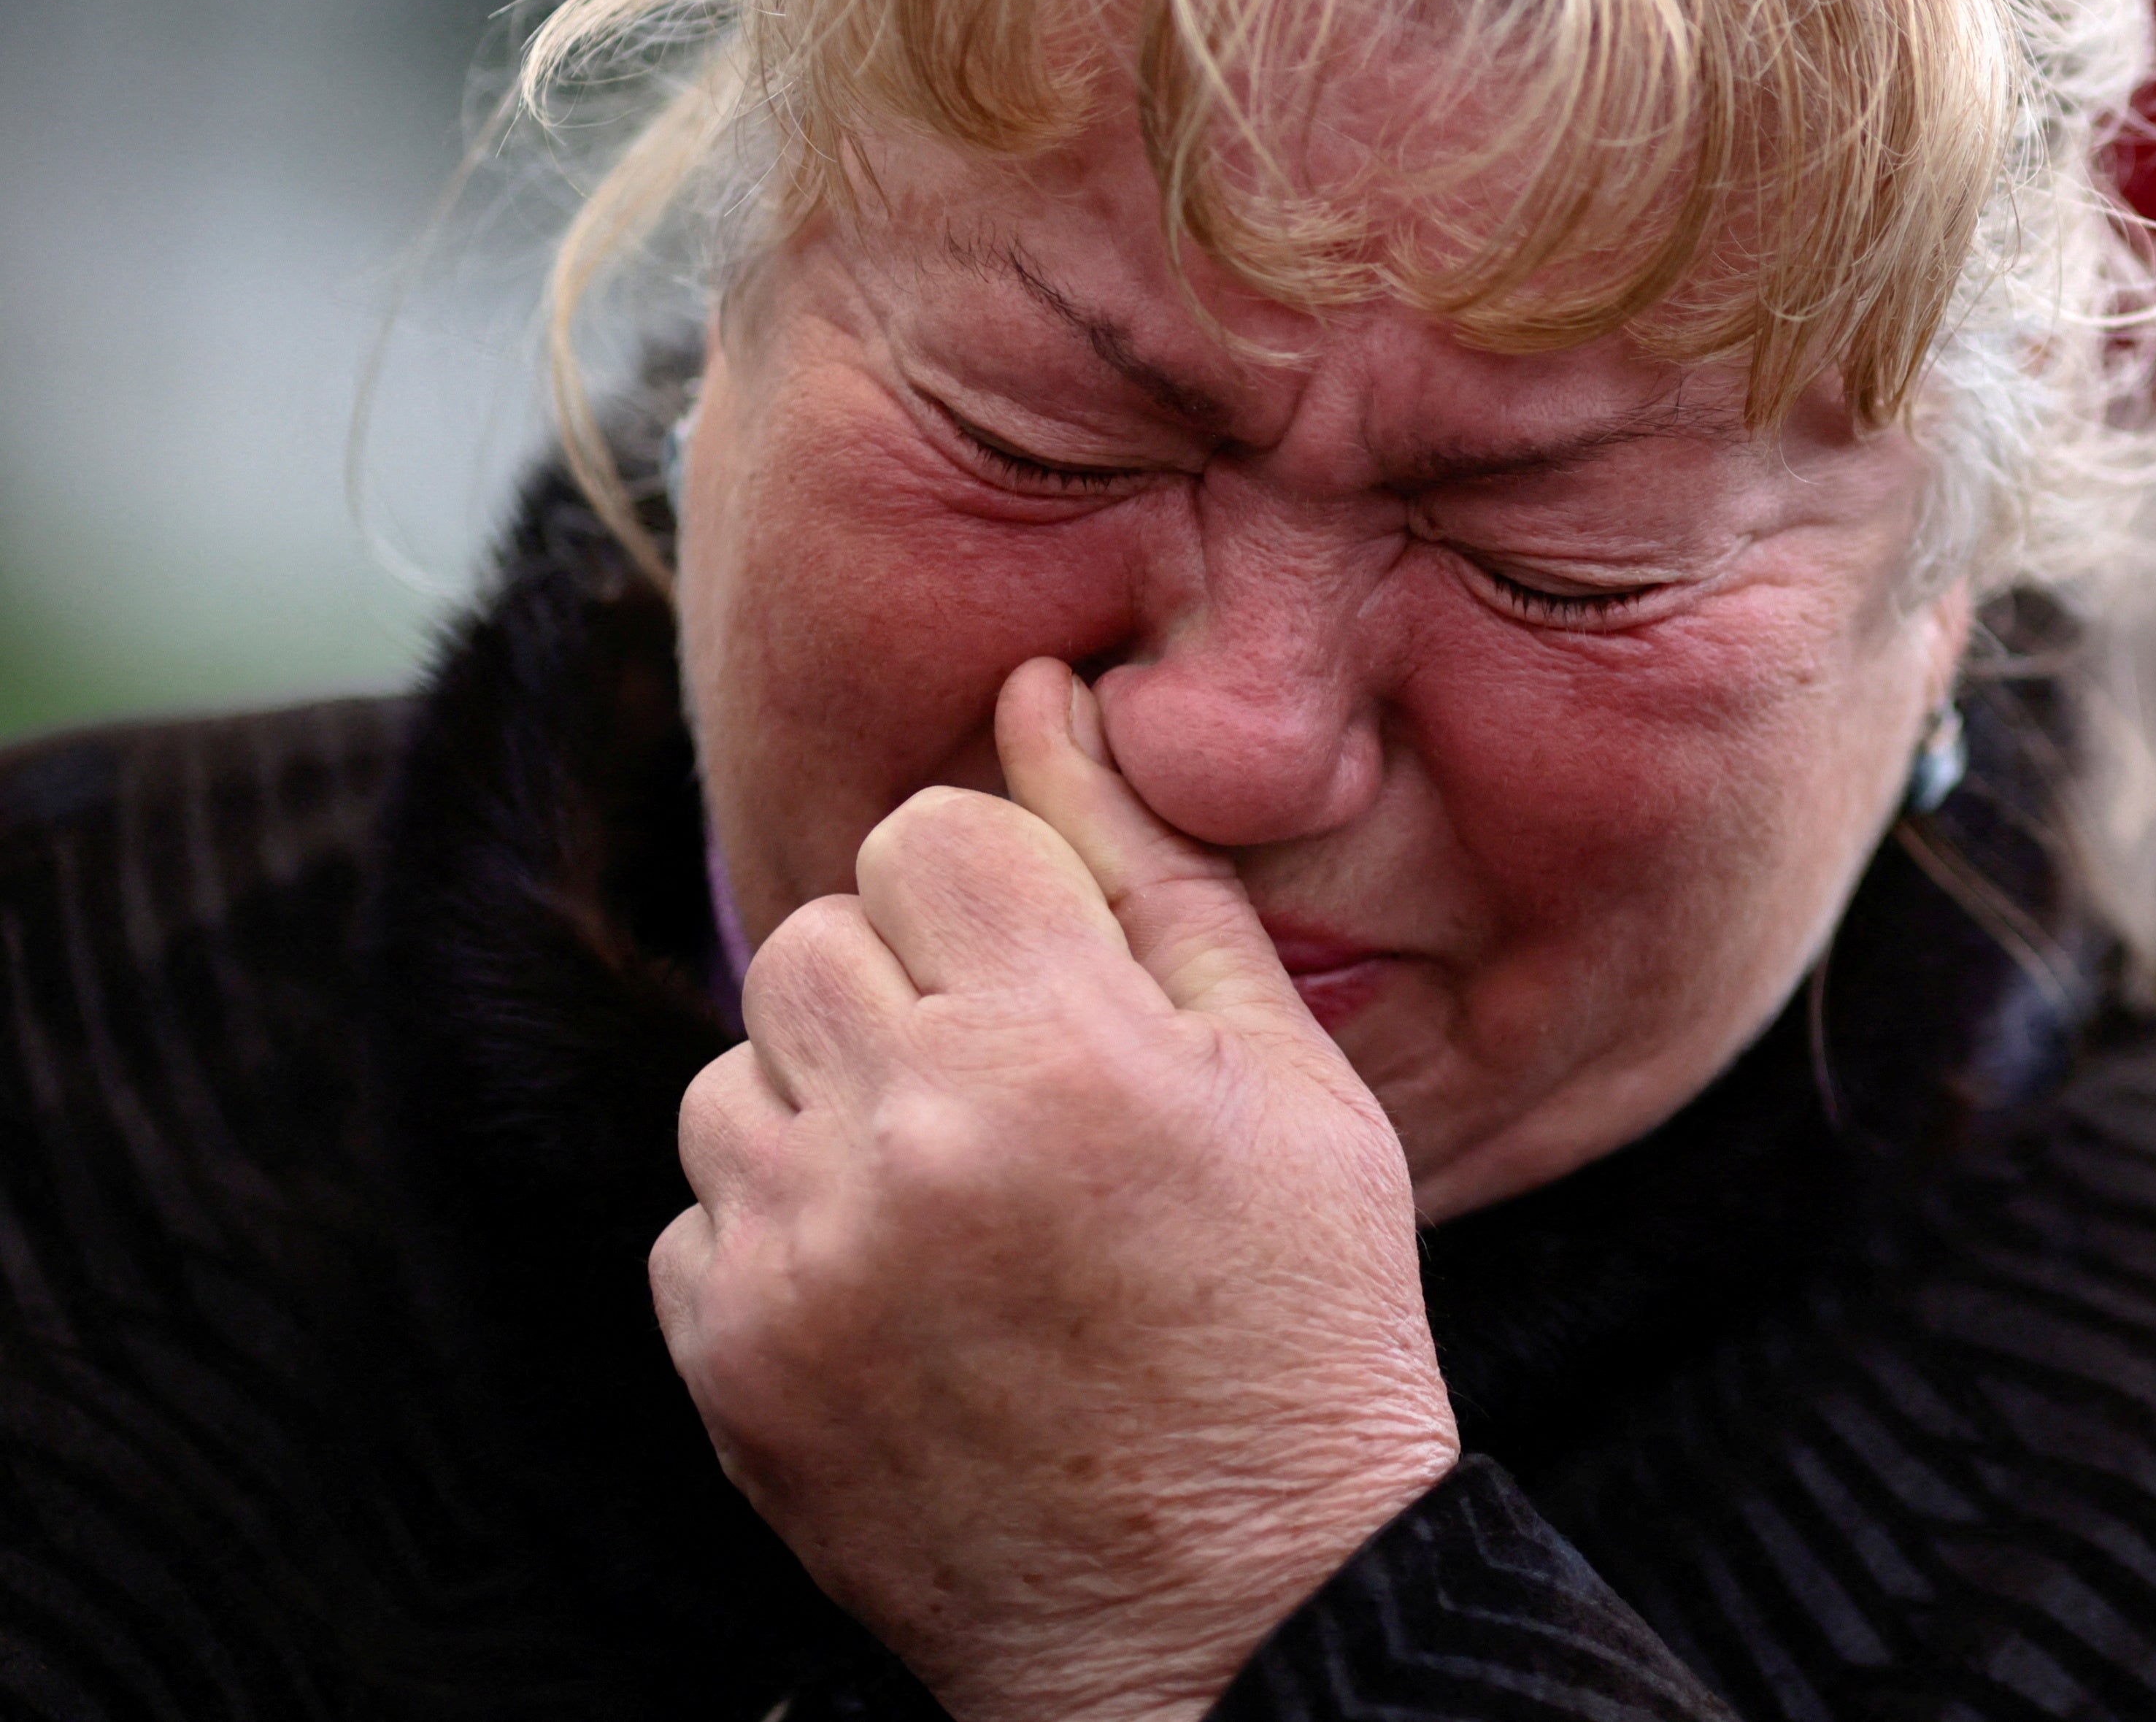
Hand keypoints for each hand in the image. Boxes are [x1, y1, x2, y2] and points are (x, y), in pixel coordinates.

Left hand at [653, 659, 1455, 1721]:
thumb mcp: (1286, 1080)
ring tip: (958, 1192)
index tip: (1050, 966)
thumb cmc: (1298, 1324)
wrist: (1236, 1612)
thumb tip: (1042, 700)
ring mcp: (806, 1264)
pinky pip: (701, 1218)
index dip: (990, 882)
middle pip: (813, 936)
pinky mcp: (736, 1370)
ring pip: (734, 1074)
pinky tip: (909, 1291)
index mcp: (1066, 1047)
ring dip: (829, 1106)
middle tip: (1013, 1087)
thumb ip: (1153, 875)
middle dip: (905, 984)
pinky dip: (786, 1234)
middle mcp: (914, 1141)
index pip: (923, 831)